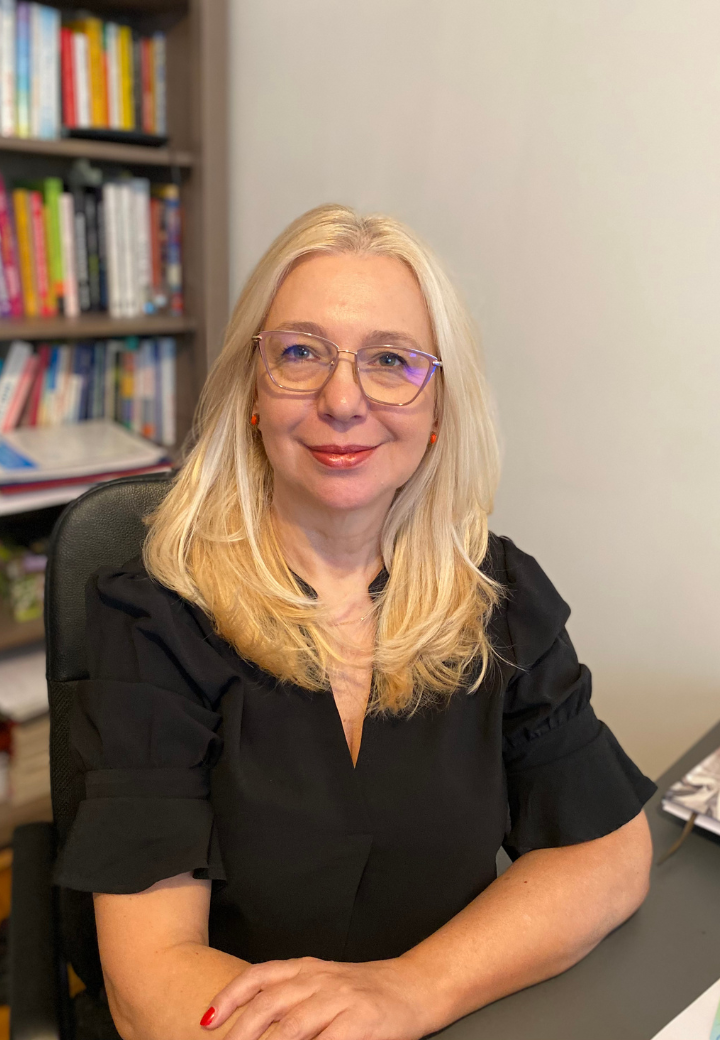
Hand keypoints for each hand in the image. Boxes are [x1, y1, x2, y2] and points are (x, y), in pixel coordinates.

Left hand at [200, 955, 437, 1039]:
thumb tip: (254, 1028)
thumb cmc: (365, 992)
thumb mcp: (325, 985)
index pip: (260, 976)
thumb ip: (293, 1000)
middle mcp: (319, 980)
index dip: (230, 996)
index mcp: (307, 969)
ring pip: (292, 1026)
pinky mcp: (361, 1021)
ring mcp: (340, 999)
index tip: (207, 1020)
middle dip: (240, 1034)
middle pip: (269, 1004)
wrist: (415, 986)